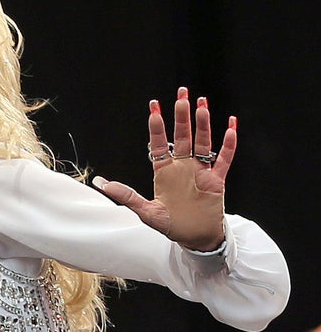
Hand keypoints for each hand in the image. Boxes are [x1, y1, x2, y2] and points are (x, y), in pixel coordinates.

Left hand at [93, 87, 236, 251]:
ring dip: (203, 123)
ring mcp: (201, 171)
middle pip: (183, 136)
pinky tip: (230, 126)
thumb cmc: (170, 225)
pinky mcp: (217, 180)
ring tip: (202, 103)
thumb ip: (126, 195)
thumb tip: (100, 182)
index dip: (157, 126)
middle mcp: (183, 167)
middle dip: (182, 115)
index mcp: (164, 171)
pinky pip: (224, 158)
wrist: (195, 238)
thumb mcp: (145, 211)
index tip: (154, 107)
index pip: (160, 143)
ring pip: (203, 142)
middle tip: (182, 93)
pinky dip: (227, 143)